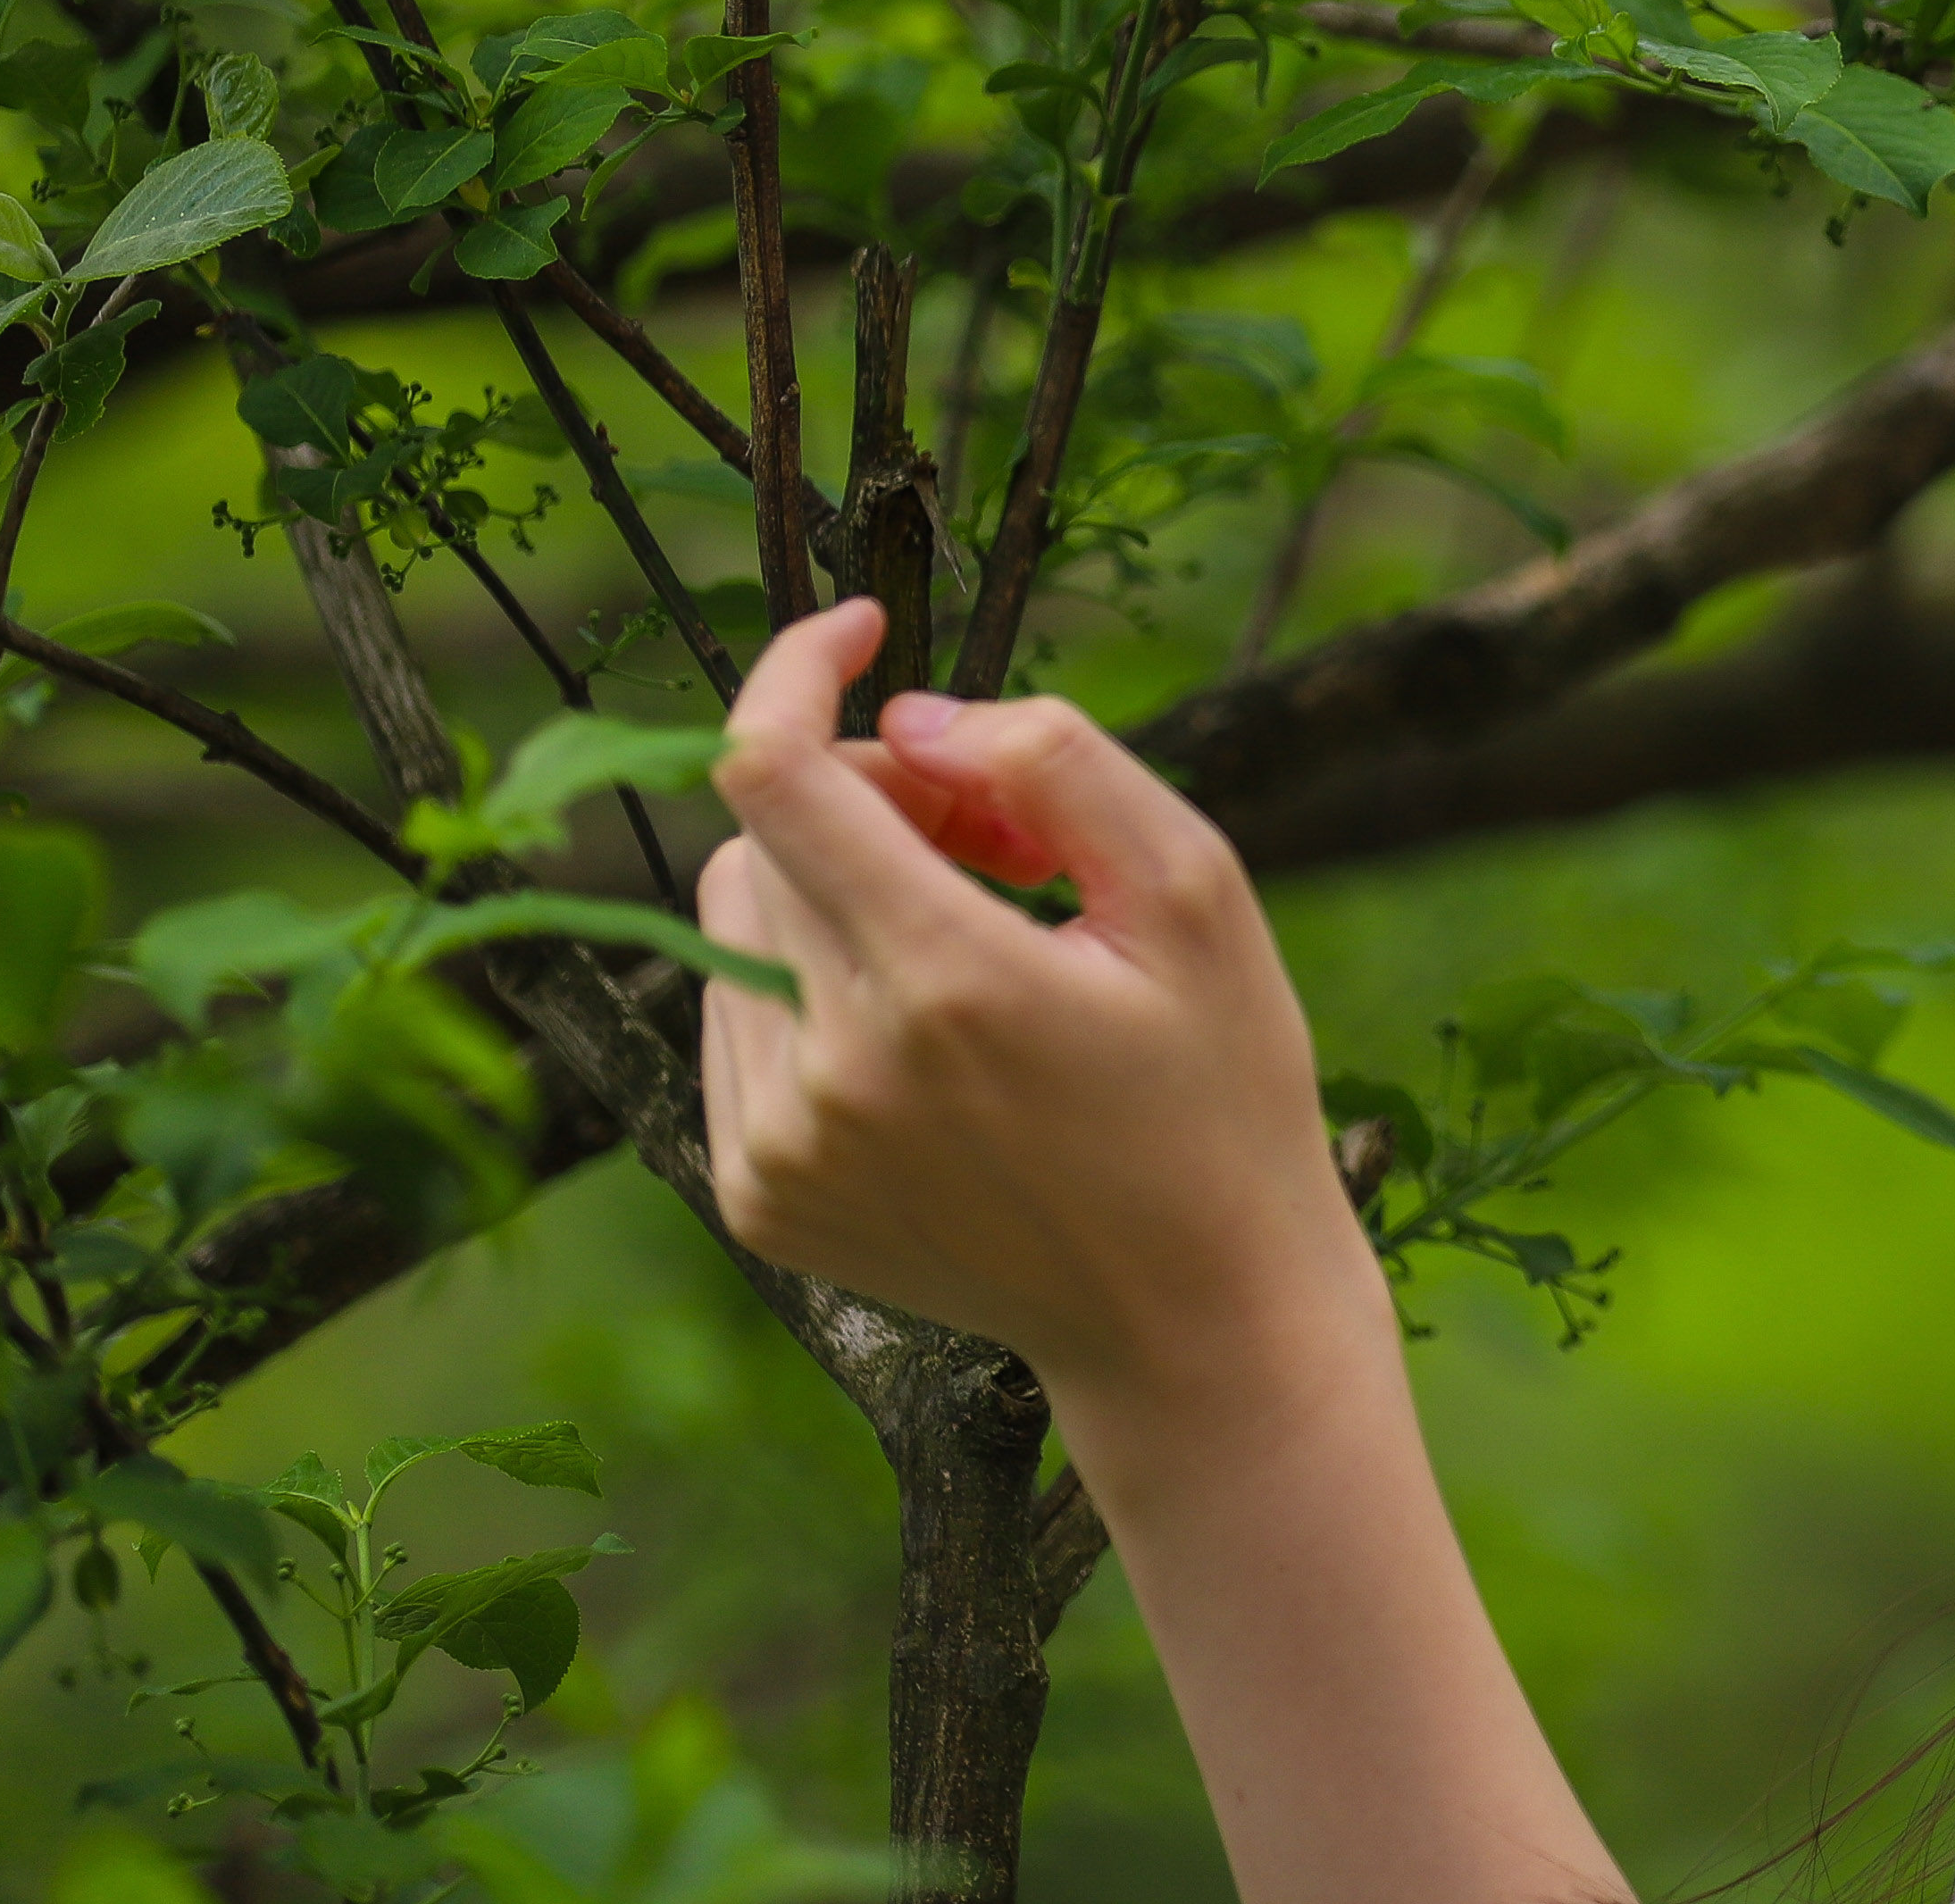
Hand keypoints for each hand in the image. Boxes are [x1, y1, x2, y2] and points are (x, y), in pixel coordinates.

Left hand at [698, 601, 1381, 1398]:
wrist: (1193, 1321)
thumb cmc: (1219, 1089)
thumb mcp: (1198, 893)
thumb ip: (1057, 764)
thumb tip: (916, 720)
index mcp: (945, 984)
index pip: (775, 775)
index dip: (796, 673)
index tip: (861, 632)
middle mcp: (834, 1072)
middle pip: (763, 836)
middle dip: (875, 798)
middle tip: (1005, 844)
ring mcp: (780, 1147)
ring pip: (736, 922)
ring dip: (837, 890)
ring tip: (974, 941)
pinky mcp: (757, 1198)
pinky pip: (735, 1019)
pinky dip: (813, 985)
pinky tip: (928, 1035)